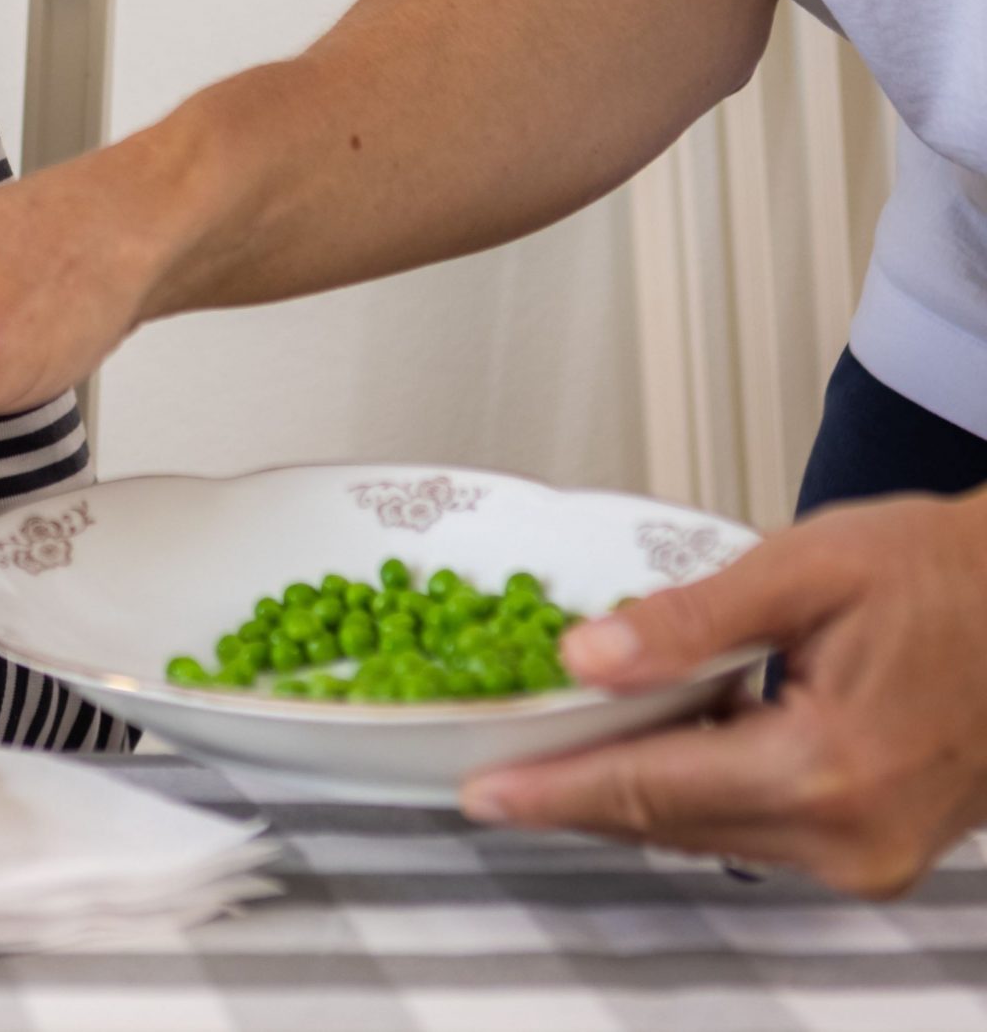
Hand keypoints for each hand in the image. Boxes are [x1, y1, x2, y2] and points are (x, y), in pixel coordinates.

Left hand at [462, 491, 986, 897]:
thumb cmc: (945, 573)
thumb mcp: (805, 568)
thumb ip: (687, 622)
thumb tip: (587, 659)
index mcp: (829, 766)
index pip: (650, 790)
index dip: (556, 790)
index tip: (482, 790)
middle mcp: (850, 834)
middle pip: (670, 823)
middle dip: (578, 795)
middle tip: (494, 771)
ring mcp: (868, 854)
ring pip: (706, 832)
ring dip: (632, 795)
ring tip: (556, 752)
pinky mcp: (875, 848)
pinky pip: (751, 827)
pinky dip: (693, 792)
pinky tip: (651, 748)